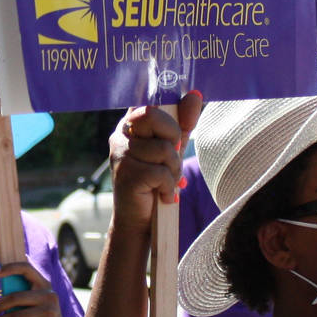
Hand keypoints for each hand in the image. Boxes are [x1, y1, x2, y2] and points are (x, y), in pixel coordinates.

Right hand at [107, 93, 203, 236]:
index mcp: (130, 125)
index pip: (147, 101)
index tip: (178, 123)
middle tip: (171, 157)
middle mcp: (121, 136)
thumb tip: (195, 94)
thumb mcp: (172, 149)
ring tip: (166, 182)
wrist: (138, 222)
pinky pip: (161, 173)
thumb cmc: (154, 181)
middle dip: (173, 136)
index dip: (167, 108)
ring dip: (173, 170)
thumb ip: (183, 122)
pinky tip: (162, 195)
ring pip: (163, 149)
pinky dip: (169, 187)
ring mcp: (121, 155)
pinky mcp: (126, 176)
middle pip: (153, 115)